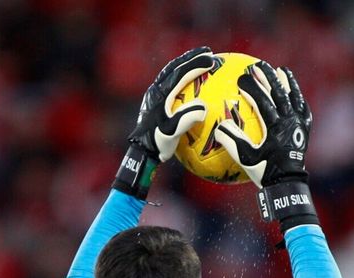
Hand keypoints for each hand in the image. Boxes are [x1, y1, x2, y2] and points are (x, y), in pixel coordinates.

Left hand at [114, 47, 219, 197]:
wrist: (141, 151)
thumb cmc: (157, 142)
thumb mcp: (172, 132)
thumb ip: (186, 119)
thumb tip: (204, 107)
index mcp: (160, 94)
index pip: (179, 73)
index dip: (195, 65)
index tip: (211, 59)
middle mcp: (156, 90)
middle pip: (174, 67)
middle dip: (191, 57)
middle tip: (207, 51)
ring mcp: (155, 95)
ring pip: (171, 72)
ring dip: (185, 64)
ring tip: (200, 60)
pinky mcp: (155, 101)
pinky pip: (171, 83)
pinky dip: (182, 77)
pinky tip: (193, 82)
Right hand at [213, 61, 311, 188]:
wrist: (288, 183)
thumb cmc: (264, 171)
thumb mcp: (245, 158)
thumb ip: (231, 141)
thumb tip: (218, 125)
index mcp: (275, 127)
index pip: (262, 101)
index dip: (251, 87)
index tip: (240, 77)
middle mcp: (290, 121)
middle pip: (279, 93)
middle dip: (268, 77)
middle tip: (258, 65)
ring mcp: (300, 124)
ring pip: (294, 96)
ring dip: (286, 82)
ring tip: (280, 70)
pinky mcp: (305, 128)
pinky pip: (302, 107)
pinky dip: (297, 95)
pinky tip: (293, 89)